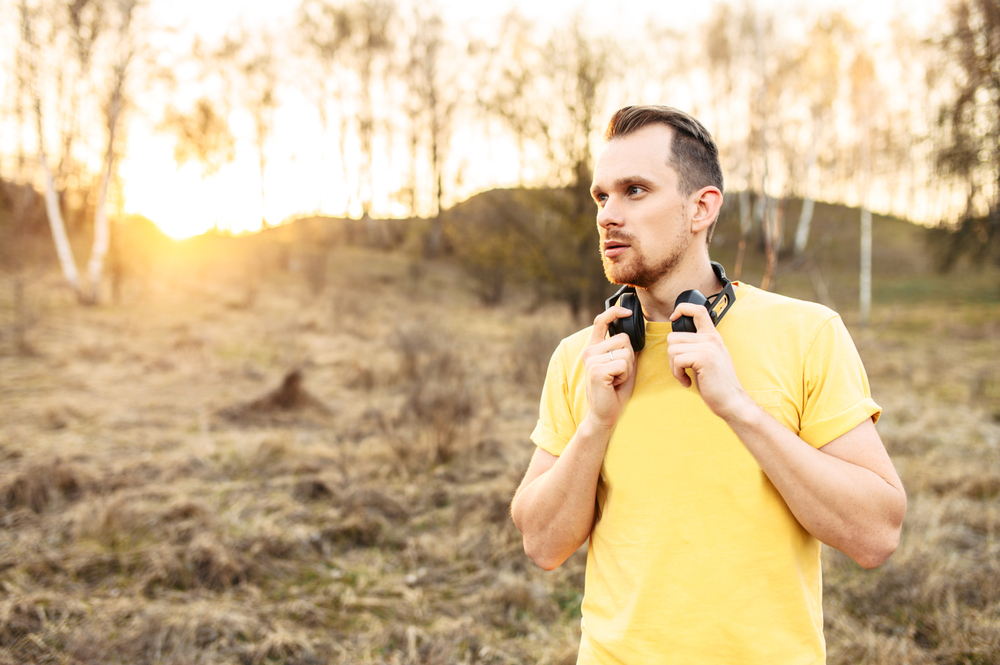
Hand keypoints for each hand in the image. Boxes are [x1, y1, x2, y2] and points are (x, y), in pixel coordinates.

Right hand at [580, 306, 636, 431]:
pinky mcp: (596, 370)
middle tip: (619, 374)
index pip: (601, 321)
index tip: (627, 311)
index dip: (614, 312)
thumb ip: (624, 350)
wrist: (604, 415)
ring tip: (617, 380)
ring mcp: (591, 360)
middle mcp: (589, 352)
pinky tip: (615, 384)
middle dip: (629, 358)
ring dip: (628, 369)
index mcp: (593, 348)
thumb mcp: (622, 366)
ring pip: (626, 352)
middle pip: (624, 339)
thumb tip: (635, 334)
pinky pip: (623, 364)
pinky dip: (625, 376)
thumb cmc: (615, 391)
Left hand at [667, 303, 753, 422]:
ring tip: (686, 376)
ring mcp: (708, 347)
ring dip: (674, 367)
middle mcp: (711, 339)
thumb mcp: (709, 358)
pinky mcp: (704, 358)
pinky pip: (676, 360)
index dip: (682, 309)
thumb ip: (697, 346)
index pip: (698, 310)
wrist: (732, 401)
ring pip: (672, 349)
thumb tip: (674, 340)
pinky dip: (678, 374)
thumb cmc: (717, 384)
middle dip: (672, 357)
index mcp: (712, 337)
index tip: (674, 318)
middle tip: (683, 369)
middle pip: (673, 337)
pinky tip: (688, 382)